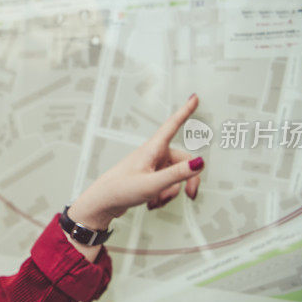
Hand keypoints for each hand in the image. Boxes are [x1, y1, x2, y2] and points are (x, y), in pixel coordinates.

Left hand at [68, 94, 203, 229]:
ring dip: (170, 191)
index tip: (194, 97)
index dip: (185, 111)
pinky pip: (167, 184)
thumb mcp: (153, 184)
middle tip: (189, 195)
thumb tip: (199, 163)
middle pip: (183, 161)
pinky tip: (152, 202)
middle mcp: (154, 155)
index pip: (172, 125)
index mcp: (153, 149)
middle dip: (187, 179)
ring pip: (175, 176)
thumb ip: (178, 174)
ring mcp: (152, 166)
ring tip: (157, 200)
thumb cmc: (119, 190)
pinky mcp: (149, 177)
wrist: (102, 204)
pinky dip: (164, 195)